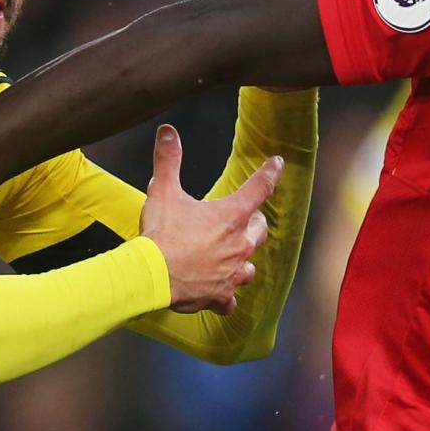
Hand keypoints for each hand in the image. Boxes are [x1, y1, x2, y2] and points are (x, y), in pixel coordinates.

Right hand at [138, 124, 280, 311]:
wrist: (151, 276)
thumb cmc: (161, 233)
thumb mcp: (163, 191)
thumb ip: (168, 160)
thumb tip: (167, 131)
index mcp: (231, 216)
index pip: (259, 188)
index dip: (270, 173)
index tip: (278, 164)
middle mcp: (239, 244)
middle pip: (260, 229)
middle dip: (253, 222)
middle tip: (243, 219)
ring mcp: (233, 272)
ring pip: (249, 266)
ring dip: (242, 259)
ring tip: (230, 256)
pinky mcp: (221, 296)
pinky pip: (231, 299)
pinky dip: (226, 296)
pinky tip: (218, 293)